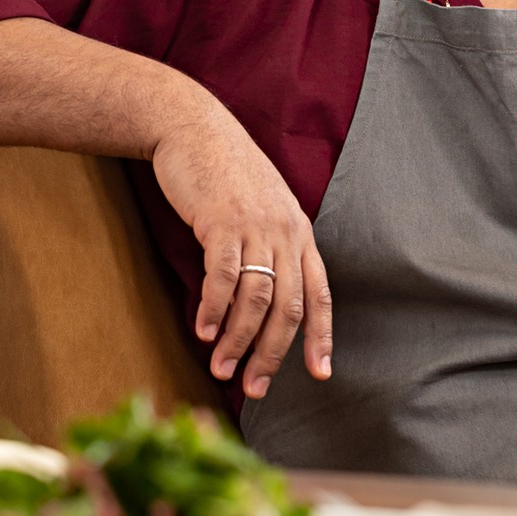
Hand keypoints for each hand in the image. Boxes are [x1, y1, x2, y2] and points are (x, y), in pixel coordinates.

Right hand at [150, 94, 331, 401]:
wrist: (194, 126)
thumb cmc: (225, 173)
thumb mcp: (262, 208)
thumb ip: (270, 247)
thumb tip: (264, 300)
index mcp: (299, 232)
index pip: (319, 294)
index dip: (322, 337)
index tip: (320, 374)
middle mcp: (286, 232)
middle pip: (288, 307)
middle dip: (272, 354)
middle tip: (255, 388)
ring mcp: (255, 226)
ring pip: (256, 298)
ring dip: (239, 341)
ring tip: (221, 369)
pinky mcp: (221, 221)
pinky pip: (222, 276)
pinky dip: (215, 309)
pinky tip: (204, 331)